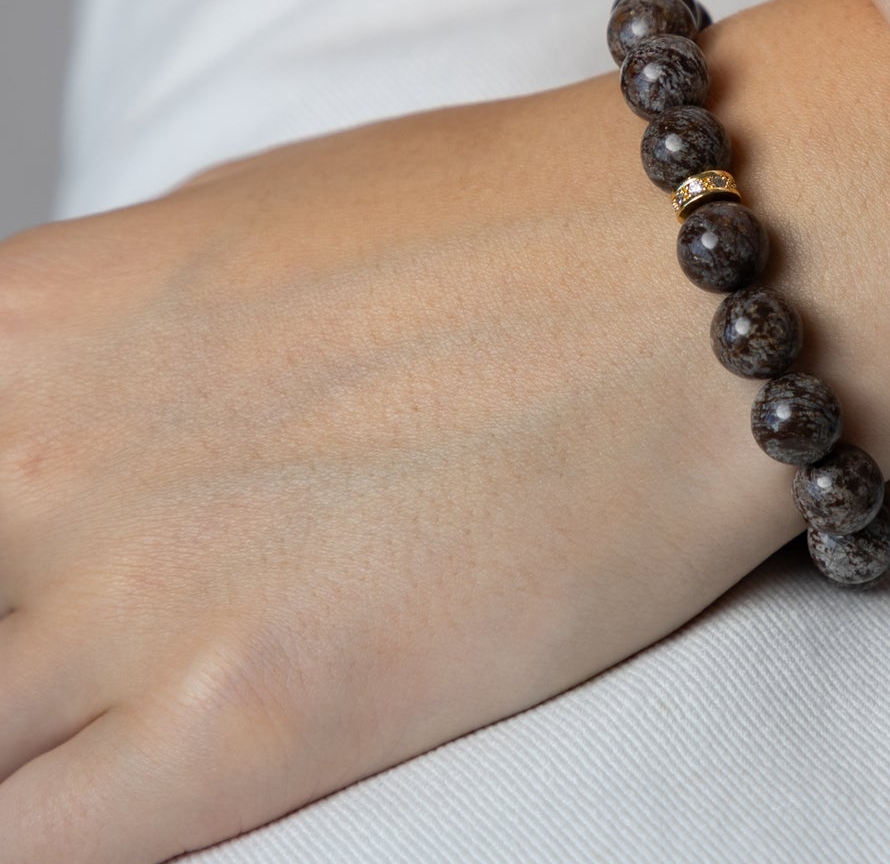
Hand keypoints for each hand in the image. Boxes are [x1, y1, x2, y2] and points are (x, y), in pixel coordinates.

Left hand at [0, 0, 889, 861]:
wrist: (693, 273)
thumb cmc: (507, 216)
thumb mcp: (252, 228)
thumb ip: (110, 341)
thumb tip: (59, 415)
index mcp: (34, 318)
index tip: (28, 561)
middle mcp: (41, 459)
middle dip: (0, 627)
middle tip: (77, 628)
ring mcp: (132, 602)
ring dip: (24, 723)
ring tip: (129, 695)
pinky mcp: (248, 729)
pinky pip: (35, 845)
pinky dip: (52, 825)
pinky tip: (125, 789)